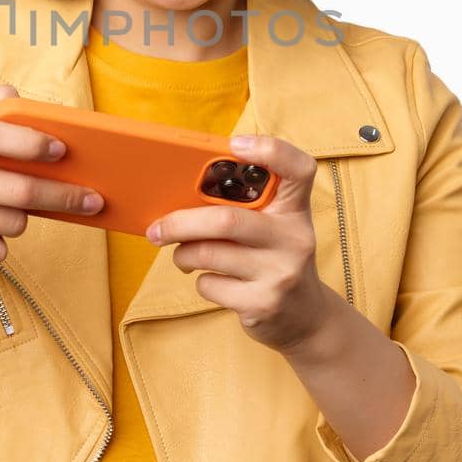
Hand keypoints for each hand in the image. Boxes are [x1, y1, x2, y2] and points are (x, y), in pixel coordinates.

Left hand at [146, 133, 337, 353]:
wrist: (306, 317)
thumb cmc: (275, 258)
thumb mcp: (275, 227)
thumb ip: (246, 207)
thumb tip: (180, 192)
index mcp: (295, 209)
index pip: (298, 168)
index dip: (270, 150)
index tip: (235, 144)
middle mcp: (294, 238)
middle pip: (226, 220)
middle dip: (180, 223)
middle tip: (156, 229)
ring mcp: (281, 273)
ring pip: (209, 254)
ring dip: (183, 254)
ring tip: (183, 255)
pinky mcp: (263, 304)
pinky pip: (210, 285)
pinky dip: (200, 281)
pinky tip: (213, 281)